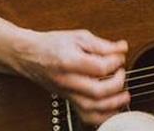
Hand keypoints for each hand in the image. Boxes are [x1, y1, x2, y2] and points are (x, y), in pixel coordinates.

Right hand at [10, 29, 129, 125]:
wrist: (29, 55)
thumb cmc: (52, 45)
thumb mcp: (78, 37)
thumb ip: (103, 45)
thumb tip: (122, 48)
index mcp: (69, 62)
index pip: (100, 68)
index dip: (116, 62)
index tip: (119, 56)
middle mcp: (67, 81)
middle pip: (97, 92)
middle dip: (118, 84)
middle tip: (122, 73)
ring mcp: (67, 94)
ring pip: (92, 109)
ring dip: (113, 104)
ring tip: (124, 95)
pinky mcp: (68, 100)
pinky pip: (85, 116)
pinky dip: (102, 116)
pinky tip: (112, 108)